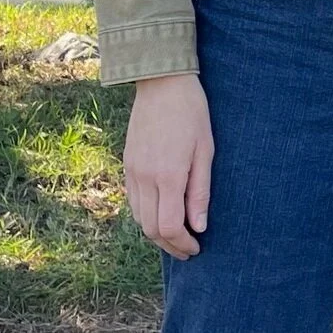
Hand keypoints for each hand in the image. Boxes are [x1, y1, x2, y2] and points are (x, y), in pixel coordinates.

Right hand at [124, 73, 213, 259]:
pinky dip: (146, 215)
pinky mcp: (127, 164)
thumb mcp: (205, 149)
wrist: (162, 83)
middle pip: (151, 229)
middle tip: (188, 249)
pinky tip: (161, 213)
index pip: (170, 226)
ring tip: (176, 235)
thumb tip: (199, 226)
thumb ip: (200, 190)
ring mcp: (132, 171)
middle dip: (170, 244)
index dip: (183, 243)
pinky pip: (133, 201)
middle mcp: (145, 178)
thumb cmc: (191, 113)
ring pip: (139, 218)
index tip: (197, 247)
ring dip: (156, 233)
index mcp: (168, 175)